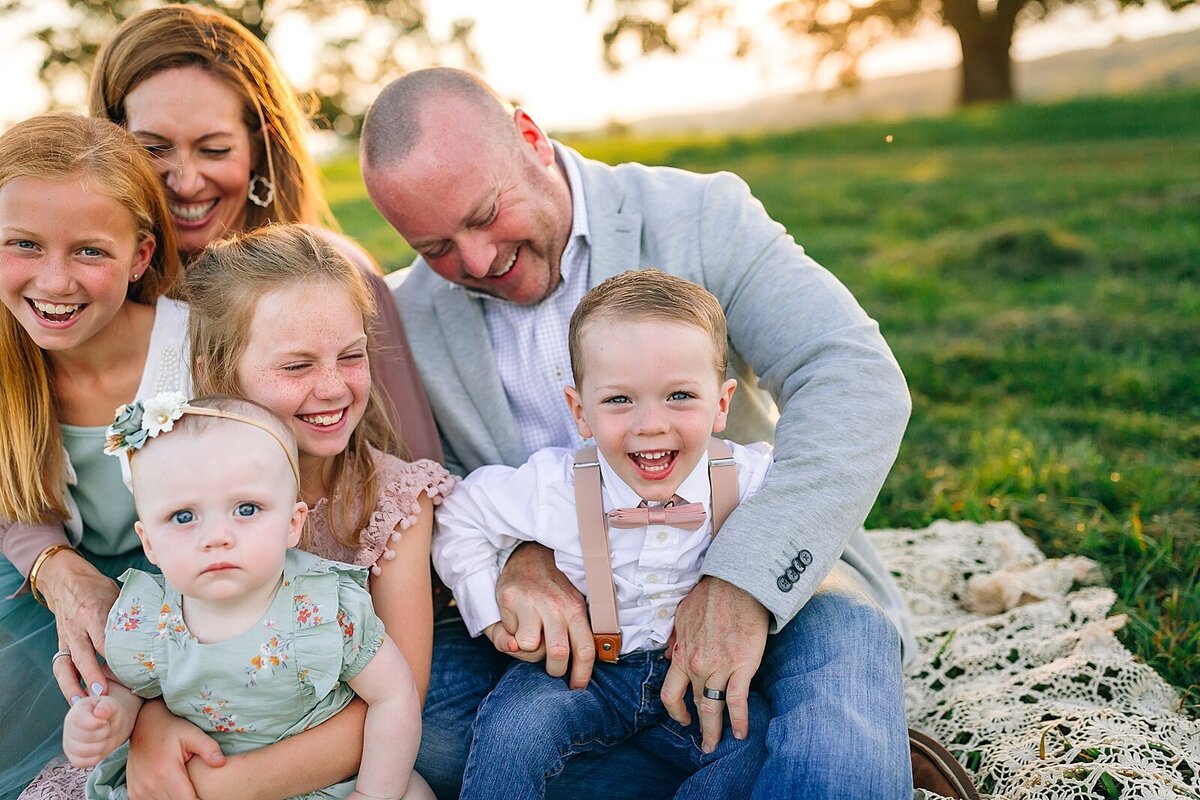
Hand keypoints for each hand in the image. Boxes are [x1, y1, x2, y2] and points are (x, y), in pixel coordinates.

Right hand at [42, 549, 119, 700]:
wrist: (65, 580)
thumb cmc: (98, 588)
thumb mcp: (116, 595)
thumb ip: (128, 614)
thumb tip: (156, 629)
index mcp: (94, 612)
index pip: (104, 639)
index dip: (116, 657)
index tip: (130, 673)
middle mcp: (77, 627)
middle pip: (83, 655)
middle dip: (92, 675)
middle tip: (102, 695)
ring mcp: (66, 637)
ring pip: (64, 665)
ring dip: (72, 686)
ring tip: (82, 704)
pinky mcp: (60, 644)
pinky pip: (60, 666)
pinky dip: (66, 682)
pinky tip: (75, 698)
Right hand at [63, 695, 128, 767]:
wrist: (112, 724)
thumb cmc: (110, 713)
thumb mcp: (112, 705)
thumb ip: (107, 706)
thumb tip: (99, 712)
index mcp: (75, 712)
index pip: (79, 720)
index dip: (97, 723)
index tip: (105, 721)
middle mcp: (68, 728)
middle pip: (85, 737)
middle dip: (103, 733)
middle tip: (108, 728)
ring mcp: (69, 744)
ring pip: (84, 752)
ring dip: (101, 745)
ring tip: (105, 737)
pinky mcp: (73, 757)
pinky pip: (81, 763)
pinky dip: (95, 758)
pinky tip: (100, 748)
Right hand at [127, 700, 224, 799]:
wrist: (145, 724)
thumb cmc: (172, 728)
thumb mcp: (193, 733)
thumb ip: (208, 747)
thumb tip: (221, 762)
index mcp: (166, 772)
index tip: (208, 796)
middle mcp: (149, 785)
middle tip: (199, 792)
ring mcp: (139, 790)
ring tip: (187, 789)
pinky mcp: (134, 792)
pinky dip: (163, 799)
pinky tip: (172, 791)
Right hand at [495, 542, 595, 687]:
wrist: (527, 556)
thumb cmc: (550, 591)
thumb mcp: (566, 607)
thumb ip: (566, 637)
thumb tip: (552, 660)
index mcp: (577, 609)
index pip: (586, 649)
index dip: (582, 675)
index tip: (577, 687)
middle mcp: (557, 606)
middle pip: (558, 655)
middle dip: (553, 669)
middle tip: (550, 665)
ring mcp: (533, 603)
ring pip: (530, 649)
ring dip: (528, 650)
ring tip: (530, 634)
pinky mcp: (510, 600)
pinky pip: (509, 636)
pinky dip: (510, 636)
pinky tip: (515, 622)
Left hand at [660, 577, 768, 753]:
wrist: (737, 584)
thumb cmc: (712, 596)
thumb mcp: (683, 616)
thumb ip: (677, 640)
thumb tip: (671, 655)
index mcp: (681, 655)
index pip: (670, 694)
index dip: (676, 712)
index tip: (683, 720)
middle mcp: (696, 666)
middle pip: (695, 705)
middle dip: (699, 726)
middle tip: (704, 743)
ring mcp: (719, 668)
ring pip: (713, 708)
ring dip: (715, 730)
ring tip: (718, 744)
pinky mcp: (742, 666)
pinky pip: (737, 702)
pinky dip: (740, 721)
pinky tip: (742, 733)